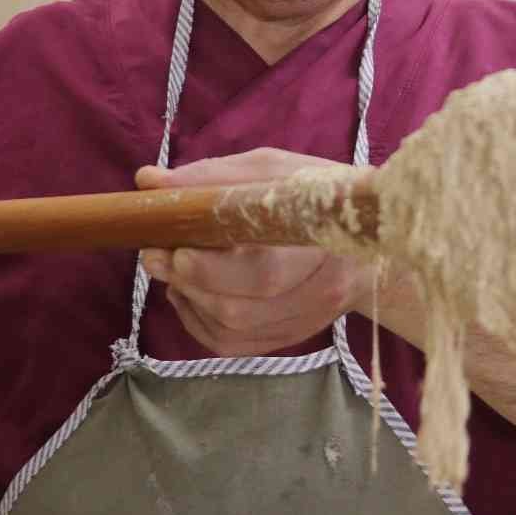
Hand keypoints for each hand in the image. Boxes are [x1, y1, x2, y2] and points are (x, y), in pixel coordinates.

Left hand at [135, 148, 374, 355]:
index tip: (176, 246)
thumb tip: (149, 181)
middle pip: (242, 308)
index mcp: (325, 242)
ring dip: (189, 299)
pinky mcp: (286, 339)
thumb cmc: (317, 197)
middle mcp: (321, 292)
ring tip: (173, 267)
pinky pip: (228, 344)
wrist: (366, 245)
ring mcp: (304, 323)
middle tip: (156, 254)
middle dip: (189, 282)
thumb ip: (212, 177)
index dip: (213, 267)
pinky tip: (188, 292)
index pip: (265, 270)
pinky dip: (195, 320)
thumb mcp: (272, 171)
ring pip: (231, 330)